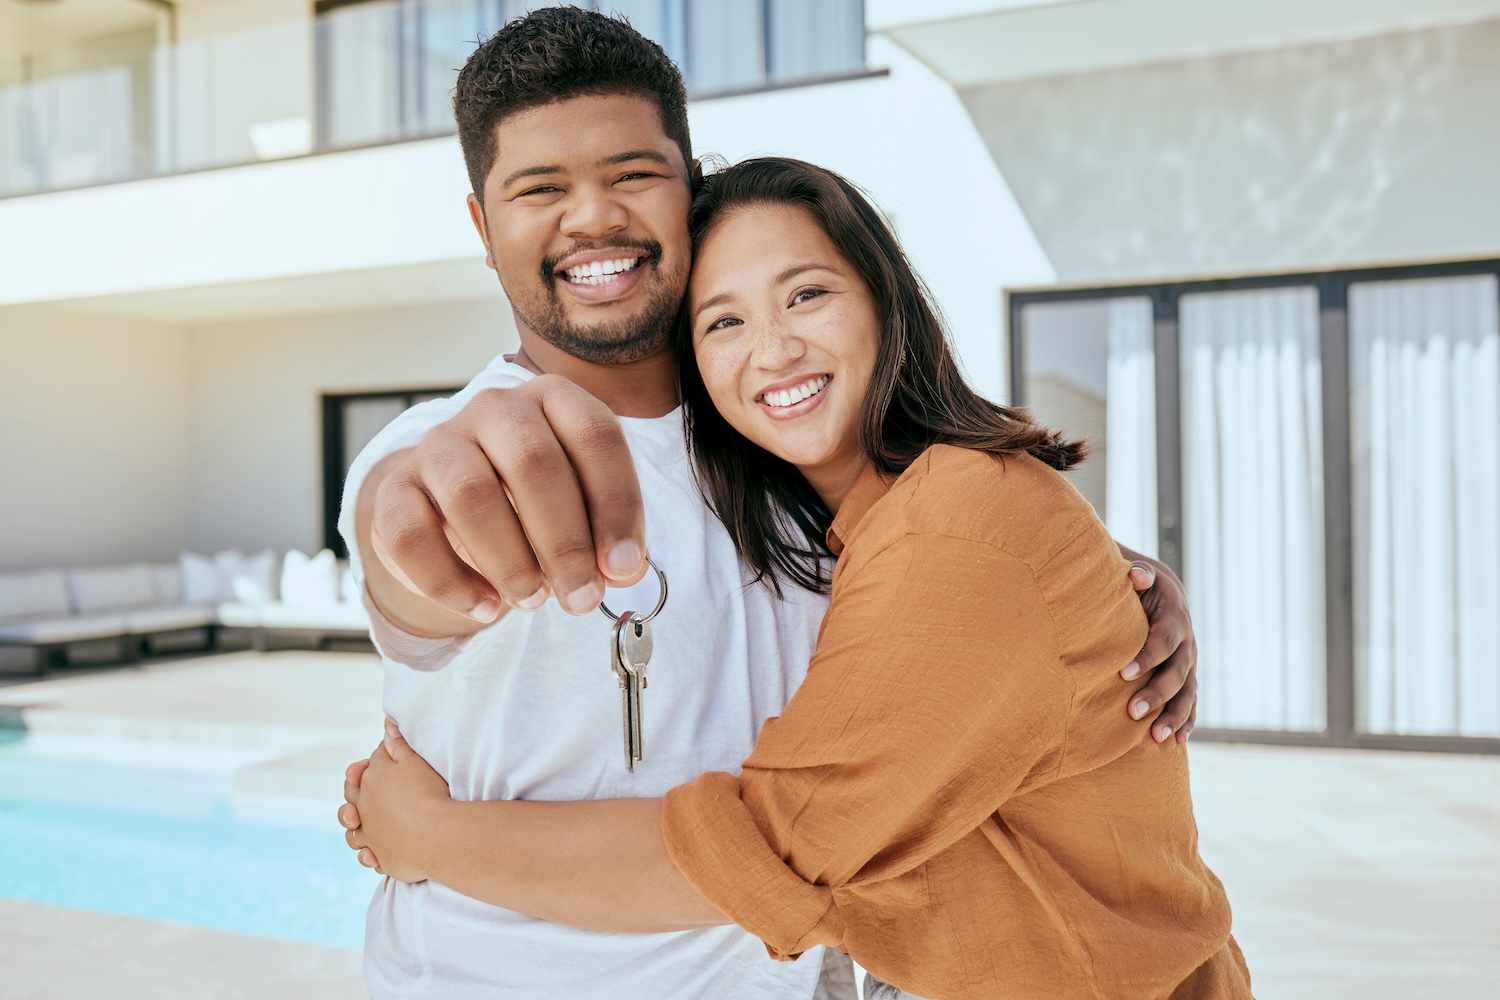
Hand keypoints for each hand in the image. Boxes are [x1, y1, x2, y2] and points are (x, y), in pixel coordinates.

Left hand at [337, 720, 452, 881]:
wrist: (436, 833)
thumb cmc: (427, 793)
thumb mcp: (414, 761)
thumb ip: (397, 744)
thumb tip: (387, 724)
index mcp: (369, 783)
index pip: (361, 771)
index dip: (367, 766)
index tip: (376, 764)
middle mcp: (363, 810)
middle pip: (350, 802)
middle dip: (354, 796)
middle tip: (367, 793)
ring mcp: (371, 836)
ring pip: (354, 833)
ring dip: (358, 829)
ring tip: (366, 826)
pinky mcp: (382, 859)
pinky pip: (370, 857)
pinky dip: (371, 855)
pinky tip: (376, 853)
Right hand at [362, 376, 649, 634]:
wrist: (451, 498)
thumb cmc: (534, 499)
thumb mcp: (581, 501)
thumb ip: (608, 531)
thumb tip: (625, 570)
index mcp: (553, 399)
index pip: (595, 435)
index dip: (616, 506)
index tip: (624, 568)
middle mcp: (495, 409)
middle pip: (533, 462)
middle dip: (565, 543)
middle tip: (581, 598)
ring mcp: (440, 443)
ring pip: (471, 494)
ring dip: (510, 562)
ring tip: (533, 600)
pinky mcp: (395, 487)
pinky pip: (411, 534)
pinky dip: (451, 582)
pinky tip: (484, 607)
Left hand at [1119, 552, 1196, 743]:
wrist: (1163, 592)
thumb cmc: (1139, 585)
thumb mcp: (1138, 575)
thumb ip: (1136, 574)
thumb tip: (1134, 574)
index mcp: (1174, 617)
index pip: (1162, 641)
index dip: (1146, 658)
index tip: (1123, 674)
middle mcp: (1187, 643)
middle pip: (1176, 673)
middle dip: (1156, 694)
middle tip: (1132, 713)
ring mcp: (1189, 661)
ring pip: (1186, 692)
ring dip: (1173, 716)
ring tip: (1156, 738)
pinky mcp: (1188, 675)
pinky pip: (1191, 701)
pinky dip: (1186, 721)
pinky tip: (1177, 741)